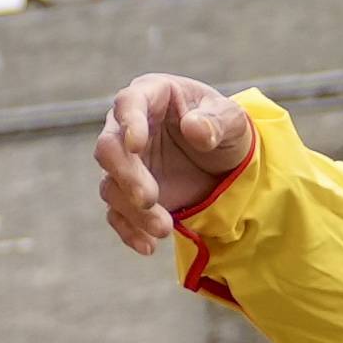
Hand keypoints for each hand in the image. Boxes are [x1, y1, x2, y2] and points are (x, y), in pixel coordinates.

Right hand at [97, 75, 254, 252]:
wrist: (225, 164)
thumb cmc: (224, 130)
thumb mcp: (233, 121)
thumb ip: (218, 120)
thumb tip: (194, 128)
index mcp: (151, 96)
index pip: (129, 102)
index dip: (129, 121)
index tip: (136, 144)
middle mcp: (128, 128)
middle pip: (109, 148)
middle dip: (126, 175)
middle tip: (148, 198)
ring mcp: (126, 163)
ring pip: (111, 185)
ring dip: (132, 210)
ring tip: (164, 228)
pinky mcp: (128, 194)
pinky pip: (117, 214)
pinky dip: (129, 230)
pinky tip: (148, 246)